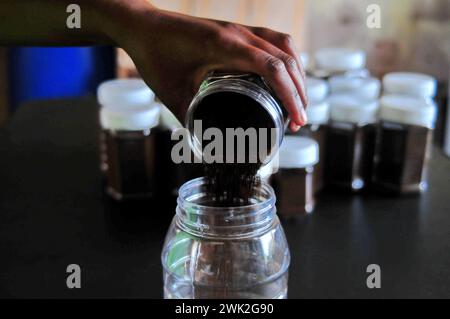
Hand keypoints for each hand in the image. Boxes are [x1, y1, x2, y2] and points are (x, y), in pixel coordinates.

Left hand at [114, 3, 307, 130]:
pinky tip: (286, 75)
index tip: (297, 120)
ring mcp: (239, 28)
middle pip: (285, 58)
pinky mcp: (237, 29)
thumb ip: (190, 119)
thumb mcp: (171, 93)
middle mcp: (238, 33)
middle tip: (300, 120)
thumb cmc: (153, 56)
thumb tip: (206, 146)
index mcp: (225, 46)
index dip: (291, 96)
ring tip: (299, 100)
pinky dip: (286, 57)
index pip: (273, 68)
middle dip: (299, 91)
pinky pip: (273, 38)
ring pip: (284, 45)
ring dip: (297, 73)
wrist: (142, 26)